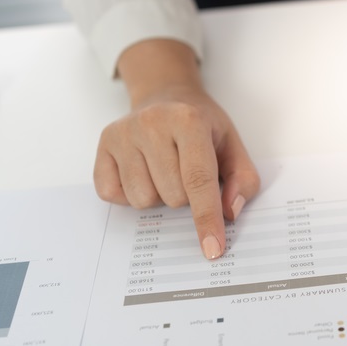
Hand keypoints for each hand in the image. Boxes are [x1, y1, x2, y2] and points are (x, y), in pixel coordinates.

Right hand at [94, 40, 259, 259]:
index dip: (207, 218)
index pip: (199, 180)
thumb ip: (243, 180)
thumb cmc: (201, 126)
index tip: (213, 249)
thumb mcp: (232, 145)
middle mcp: (151, 123)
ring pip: (143, 201)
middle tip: (186, 169)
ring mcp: (123, 134)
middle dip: (185, 196)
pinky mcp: (103, 146)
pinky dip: (131, 194)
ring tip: (164, 168)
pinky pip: (114, 196)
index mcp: (188, 120)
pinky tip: (142, 171)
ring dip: (158, 196)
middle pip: (172, 196)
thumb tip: (229, 213)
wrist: (165, 95)